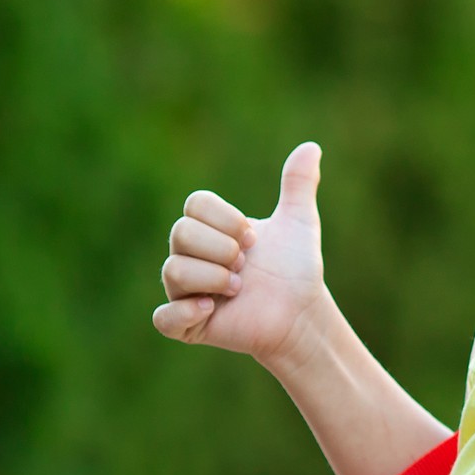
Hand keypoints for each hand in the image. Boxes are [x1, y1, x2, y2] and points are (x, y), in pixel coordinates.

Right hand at [152, 140, 331, 367]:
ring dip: (212, 276)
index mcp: (210, 230)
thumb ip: (298, 185)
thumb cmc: (295, 270)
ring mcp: (186, 293)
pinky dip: (183, 311)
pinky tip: (212, 308)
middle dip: (221, 247)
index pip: (195, 204)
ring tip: (238, 288)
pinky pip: (163, 318)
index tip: (254, 238)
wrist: (303, 314)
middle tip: (246, 265)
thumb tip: (310, 147)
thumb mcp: (298, 223)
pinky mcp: (188, 327)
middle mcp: (191, 258)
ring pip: (172, 270)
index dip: (226, 219)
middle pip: (180, 233)